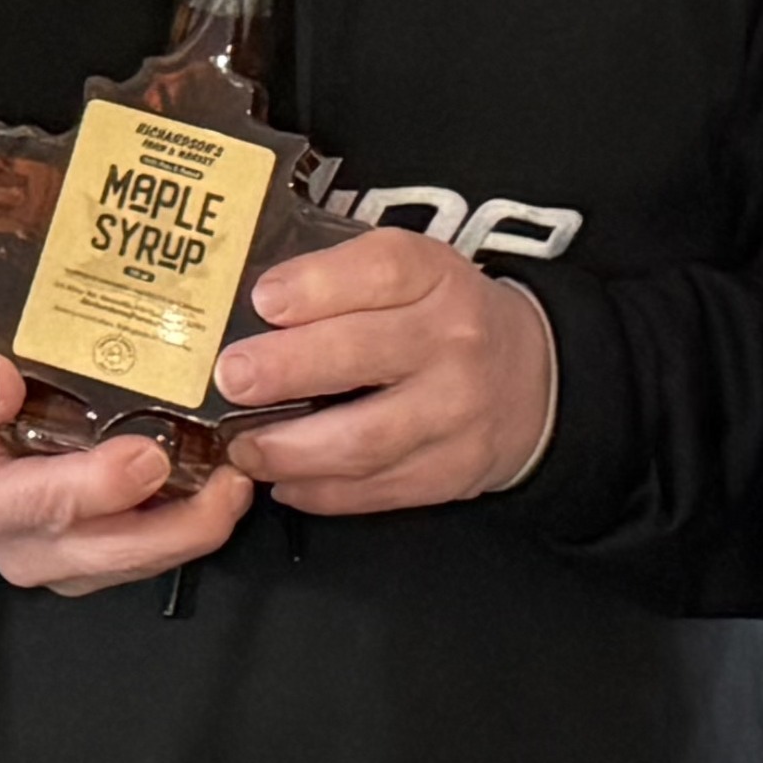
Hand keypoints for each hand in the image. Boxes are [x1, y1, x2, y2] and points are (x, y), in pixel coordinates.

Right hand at [0, 342, 248, 593]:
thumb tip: (0, 381)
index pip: (36, 505)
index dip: (95, 485)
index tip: (146, 454)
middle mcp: (30, 551)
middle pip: (109, 550)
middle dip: (174, 522)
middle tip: (226, 478)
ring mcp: (75, 565)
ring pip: (145, 562)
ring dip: (199, 527)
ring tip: (240, 480)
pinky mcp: (112, 562)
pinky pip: (160, 555)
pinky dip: (199, 525)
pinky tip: (229, 485)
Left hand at [212, 226, 556, 515]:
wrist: (531, 377)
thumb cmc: (439, 315)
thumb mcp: (409, 271)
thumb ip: (339, 277)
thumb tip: (247, 307)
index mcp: (436, 277)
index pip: (380, 271)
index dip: (315, 285)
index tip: (262, 300)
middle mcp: (453, 343)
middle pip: (359, 356)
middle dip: (283, 370)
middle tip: (231, 379)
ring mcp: (456, 414)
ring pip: (363, 440)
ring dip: (290, 449)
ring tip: (243, 446)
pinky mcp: (452, 473)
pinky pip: (377, 490)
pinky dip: (321, 491)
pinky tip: (283, 480)